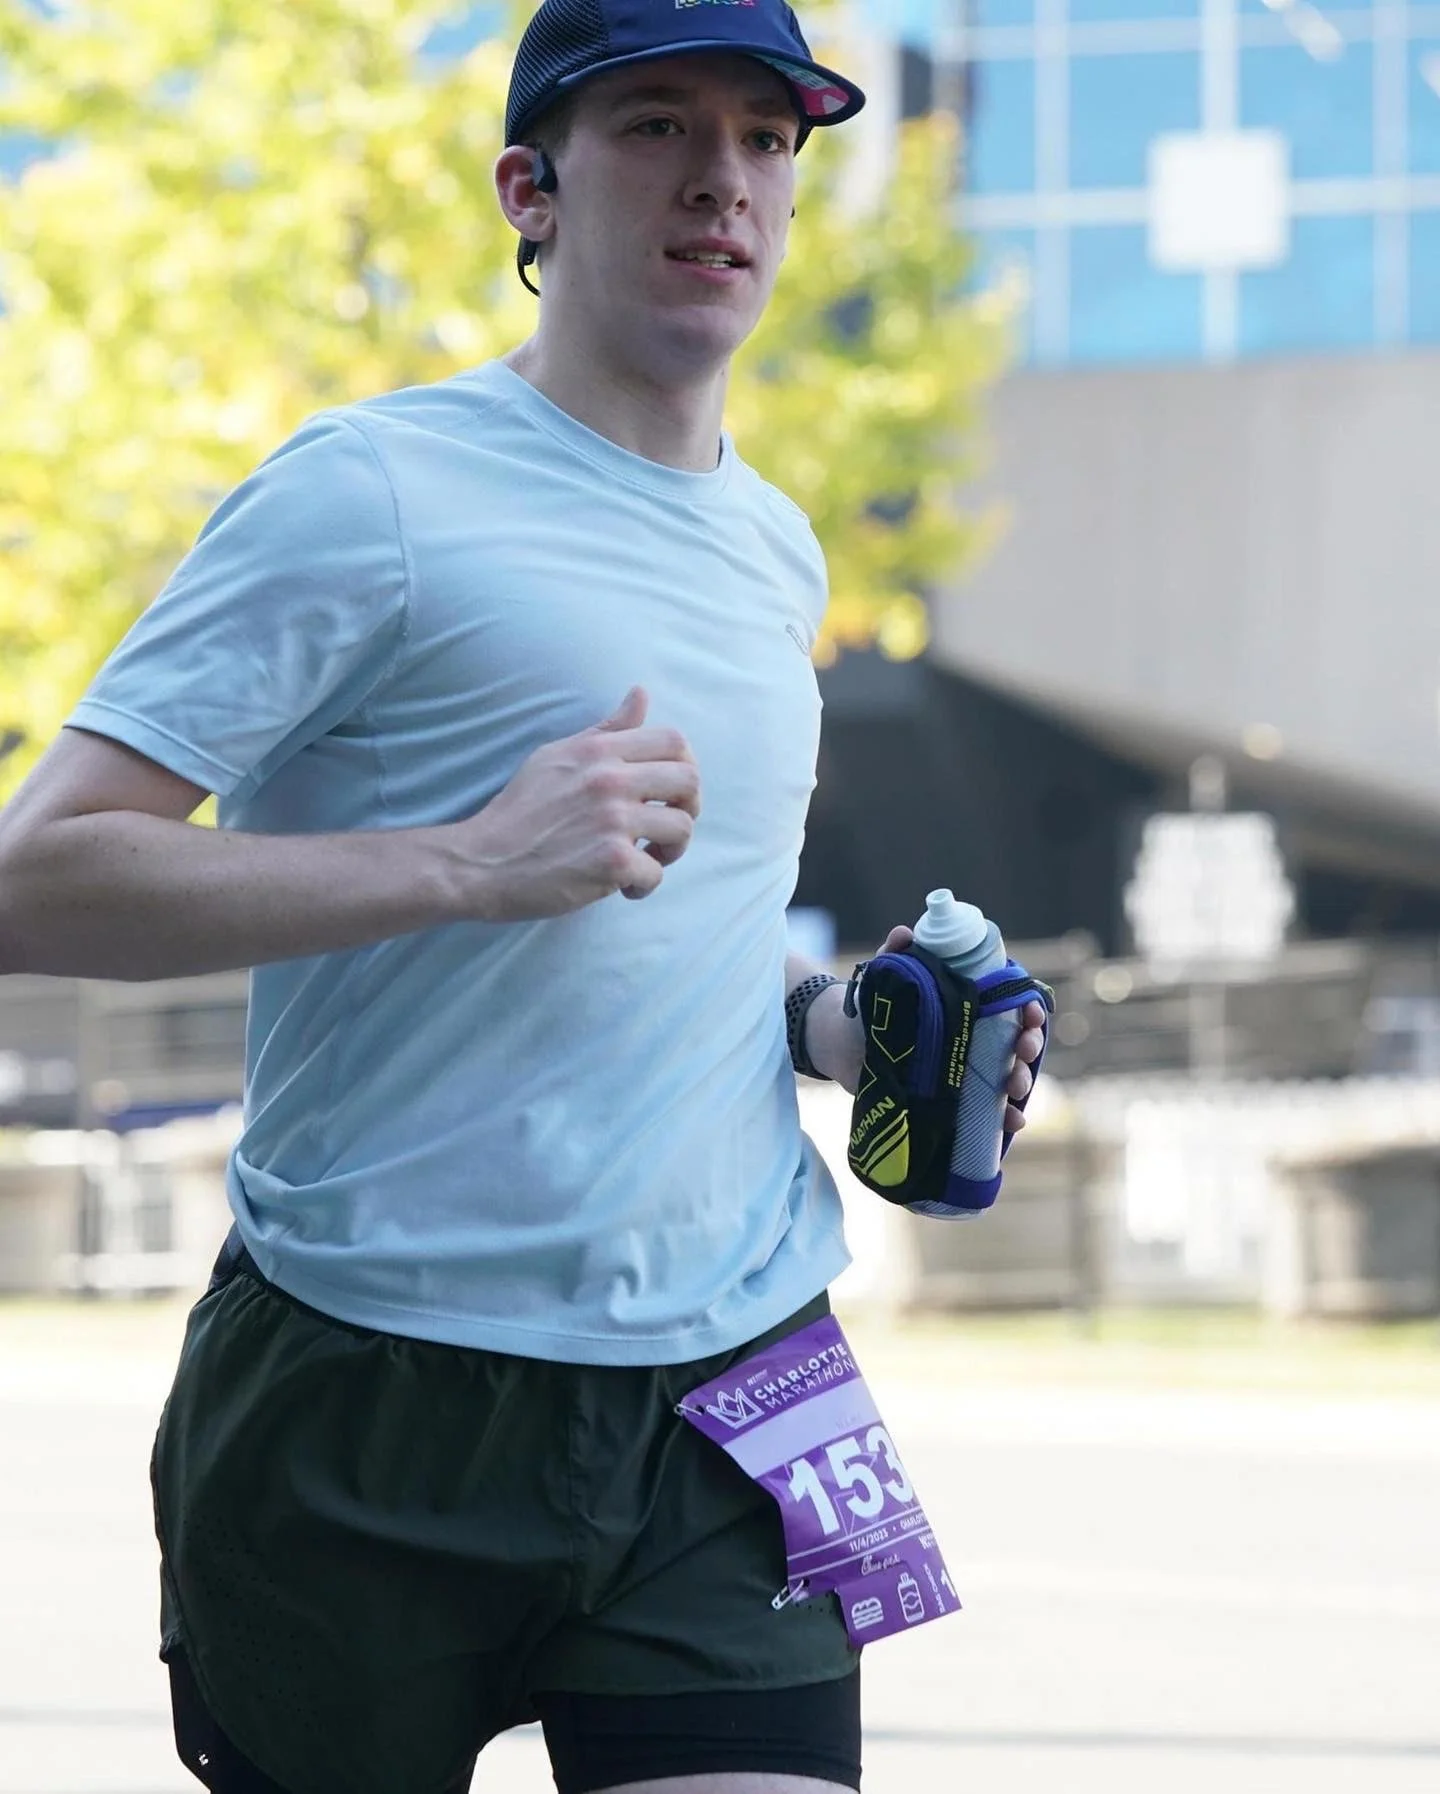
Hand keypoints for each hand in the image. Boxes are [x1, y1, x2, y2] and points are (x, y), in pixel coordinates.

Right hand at [455, 687, 700, 920]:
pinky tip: (622, 887)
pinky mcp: (611, 862)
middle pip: (689, 781)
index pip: (674, 741)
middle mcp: (610, 779)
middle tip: (666, 828)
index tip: (669, 792)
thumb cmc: (519, 811)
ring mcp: (613, 821)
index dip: (685, 766)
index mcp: (599, 751)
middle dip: (688, 808)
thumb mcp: (557, 756)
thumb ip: (606, 730)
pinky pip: (656, 873)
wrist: (480, 862)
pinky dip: (643, 885)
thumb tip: (641, 694)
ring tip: (646, 859)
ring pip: (681, 829)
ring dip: (671, 851)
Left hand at [872, 925, 1045, 1132]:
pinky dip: (1005, 1117)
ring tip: (1015, 1086)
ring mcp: (965, 1071)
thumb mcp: (886, 976)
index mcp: (967, 1008)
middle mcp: (973, 1040)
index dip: (1029, 1009)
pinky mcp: (952, 1101)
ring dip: (1022, 1081)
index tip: (1032, 1013)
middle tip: (1023, 1050)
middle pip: (1017, 1043)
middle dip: (1029, 1046)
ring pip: (1008, 1076)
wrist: (842, 1045)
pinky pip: (987, 1111)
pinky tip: (1012, 1120)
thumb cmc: (872, 1005)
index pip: (1011, 1006)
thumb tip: (904, 934)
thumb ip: (895, 954)